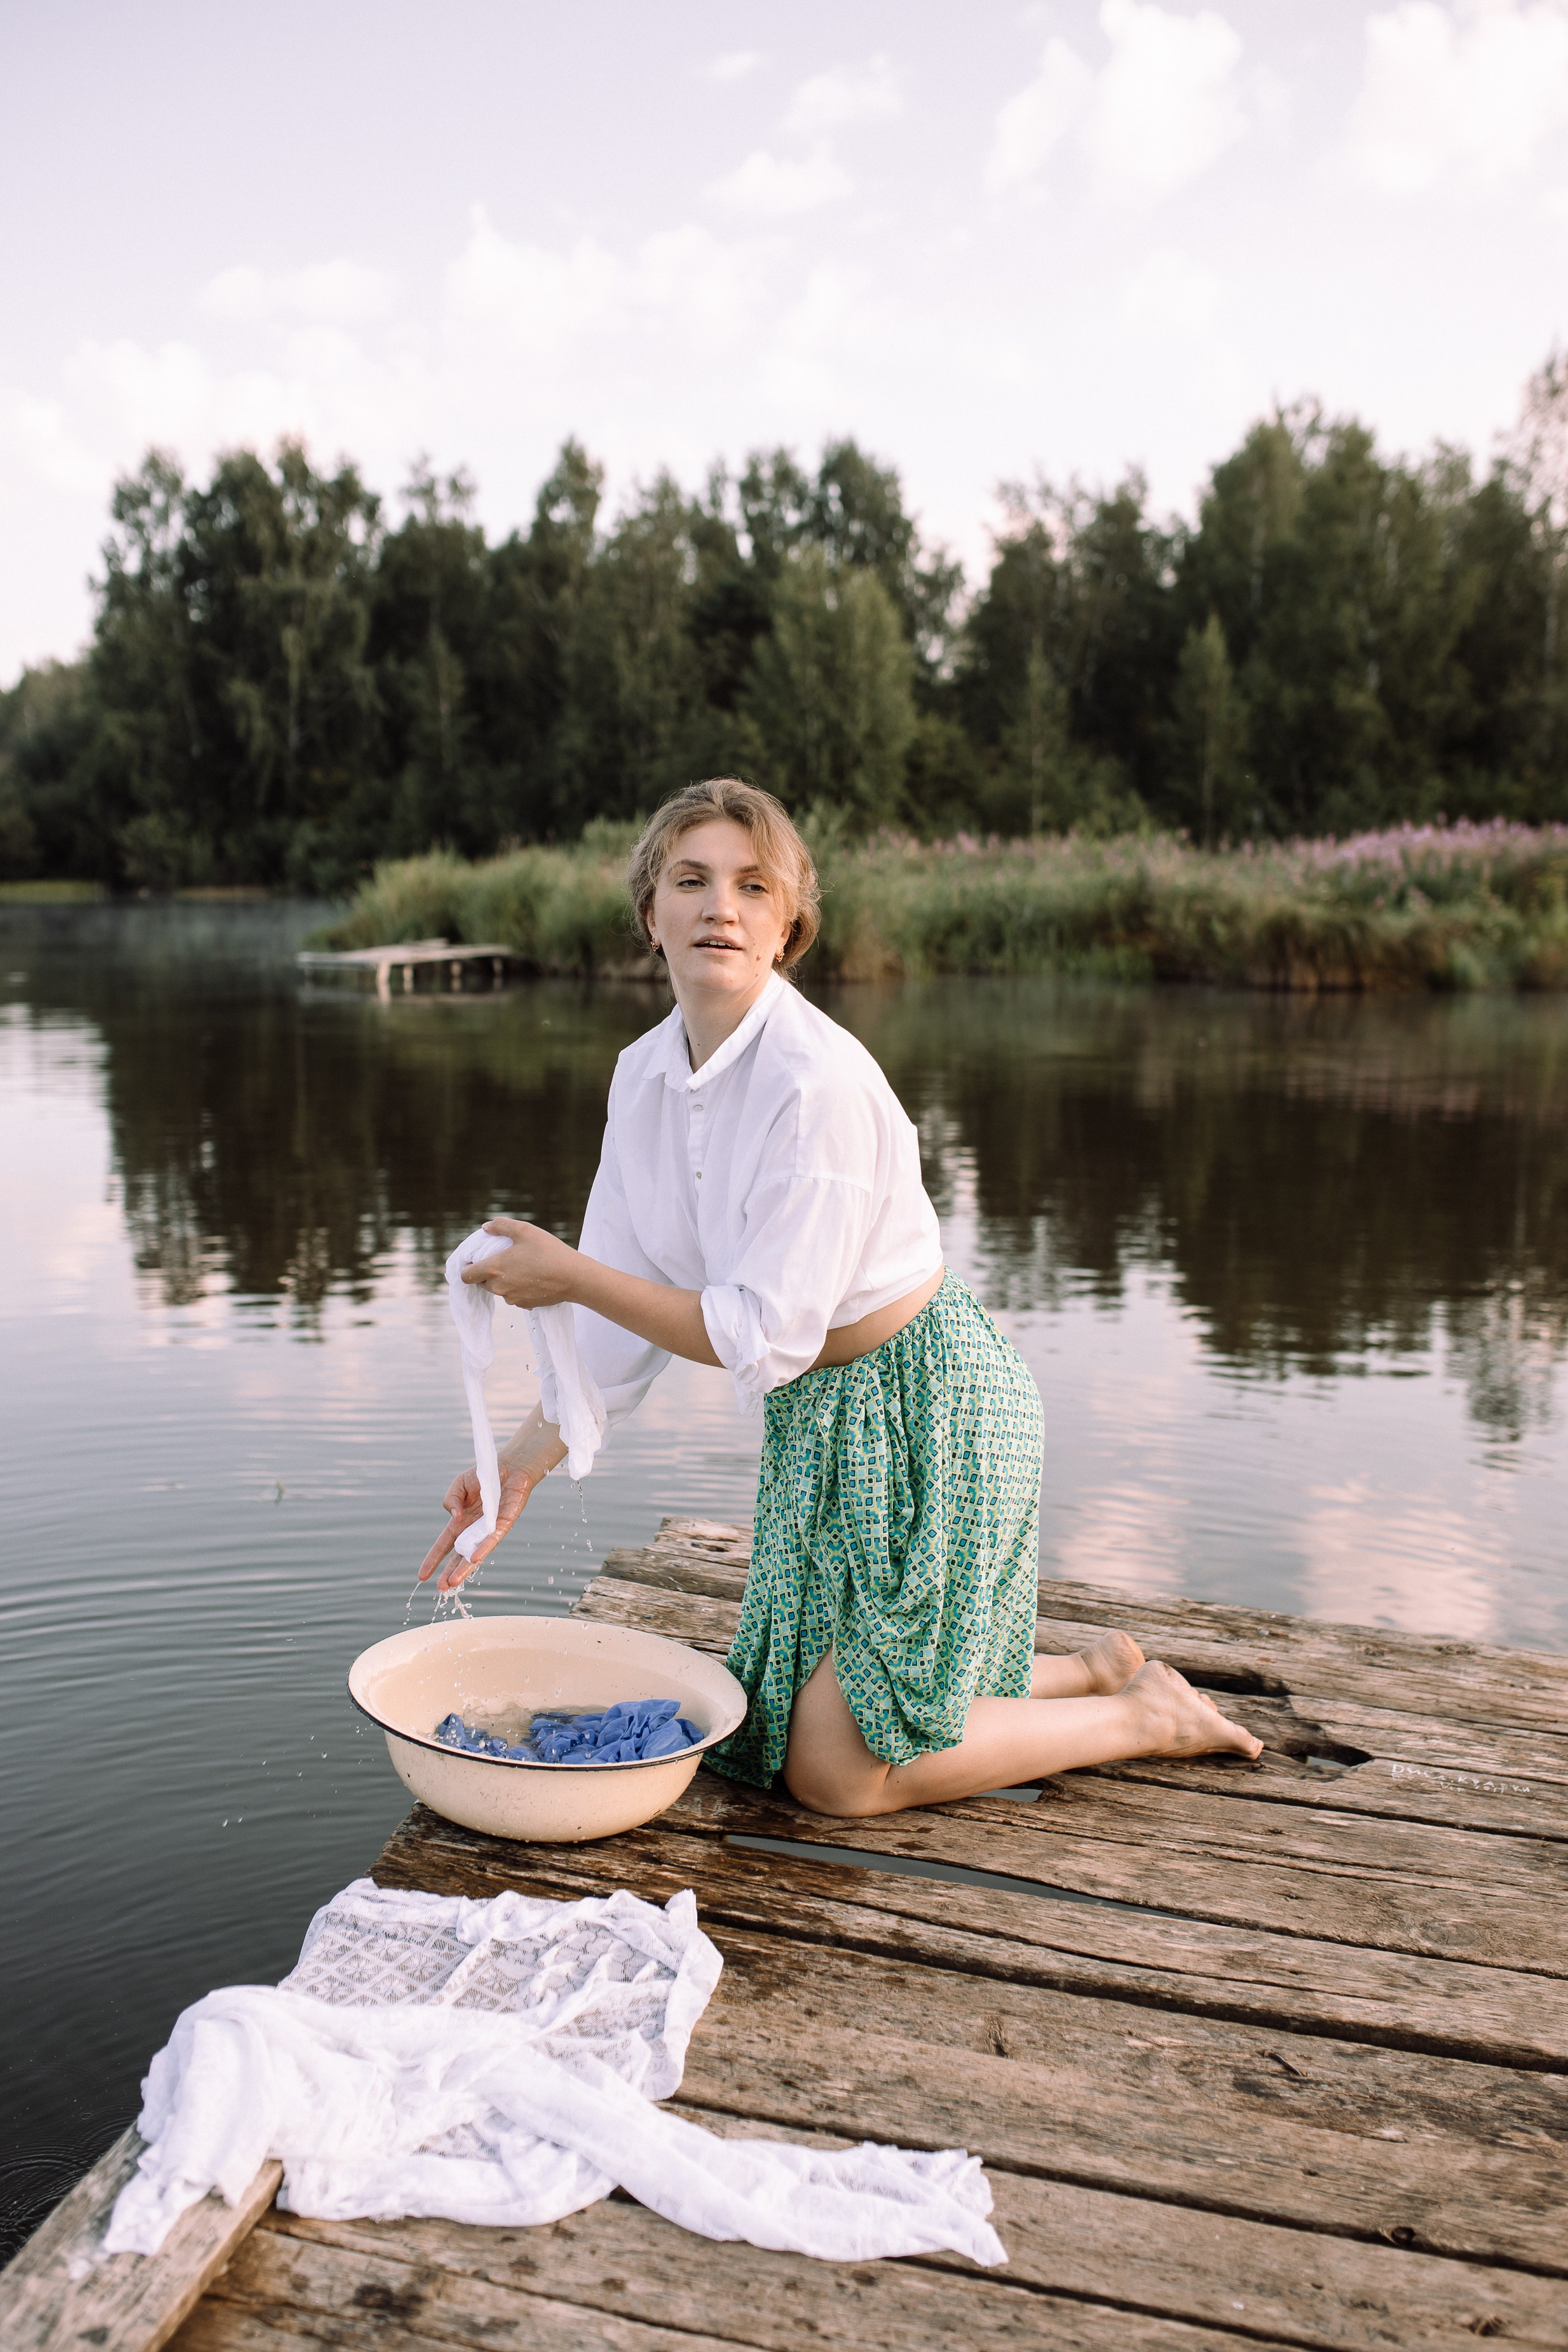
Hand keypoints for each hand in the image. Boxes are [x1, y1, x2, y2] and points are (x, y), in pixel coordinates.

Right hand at [418, 1460, 536, 1591]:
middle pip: (459, 1556)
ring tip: (454, 1583)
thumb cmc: (482, 1477)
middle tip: (441, 1589)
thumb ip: (450, 1500)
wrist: (508, 1467)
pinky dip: (483, 1549)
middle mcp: (473, 1530)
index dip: (433, 1559)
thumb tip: (455, 1518)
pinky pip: (492, 1540)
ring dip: (464, 1569)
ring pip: (475, 1554)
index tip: (422, 1576)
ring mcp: (488, 1530)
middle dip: (449, 1573)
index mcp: (460, 1523)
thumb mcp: (458, 1485)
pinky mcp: (504, 1524)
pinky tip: (474, 1560)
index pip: (443, 1545)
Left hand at [461, 1216, 580, 1310]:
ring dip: (503, 1280)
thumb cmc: (548, 1251)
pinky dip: (517, 1288)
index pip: (466, 1275)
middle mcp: (499, 1287)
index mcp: (494, 1268)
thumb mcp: (524, 1230)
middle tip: (502, 1259)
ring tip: (521, 1267)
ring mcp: (511, 1298)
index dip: (467, 1267)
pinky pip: (513, 1296)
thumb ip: (500, 1226)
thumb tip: (485, 1228)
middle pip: (481, 1282)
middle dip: (486, 1272)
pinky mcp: (524, 1305)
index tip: (475, 1260)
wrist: (573, 1277)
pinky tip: (532, 1277)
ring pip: (498, 1289)